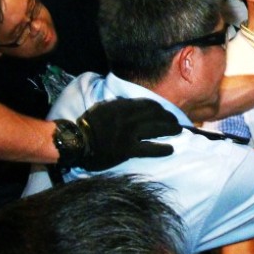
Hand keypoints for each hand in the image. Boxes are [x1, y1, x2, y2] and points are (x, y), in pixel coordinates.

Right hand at [61, 98, 181, 170]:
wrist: (76, 142)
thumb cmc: (88, 125)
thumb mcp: (104, 108)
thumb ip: (119, 105)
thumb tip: (133, 104)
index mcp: (122, 106)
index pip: (147, 104)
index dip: (160, 108)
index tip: (165, 111)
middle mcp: (128, 117)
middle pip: (155, 114)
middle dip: (168, 117)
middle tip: (176, 122)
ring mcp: (129, 133)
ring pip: (156, 128)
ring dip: (170, 129)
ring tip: (177, 131)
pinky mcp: (127, 149)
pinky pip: (150, 148)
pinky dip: (162, 149)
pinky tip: (170, 149)